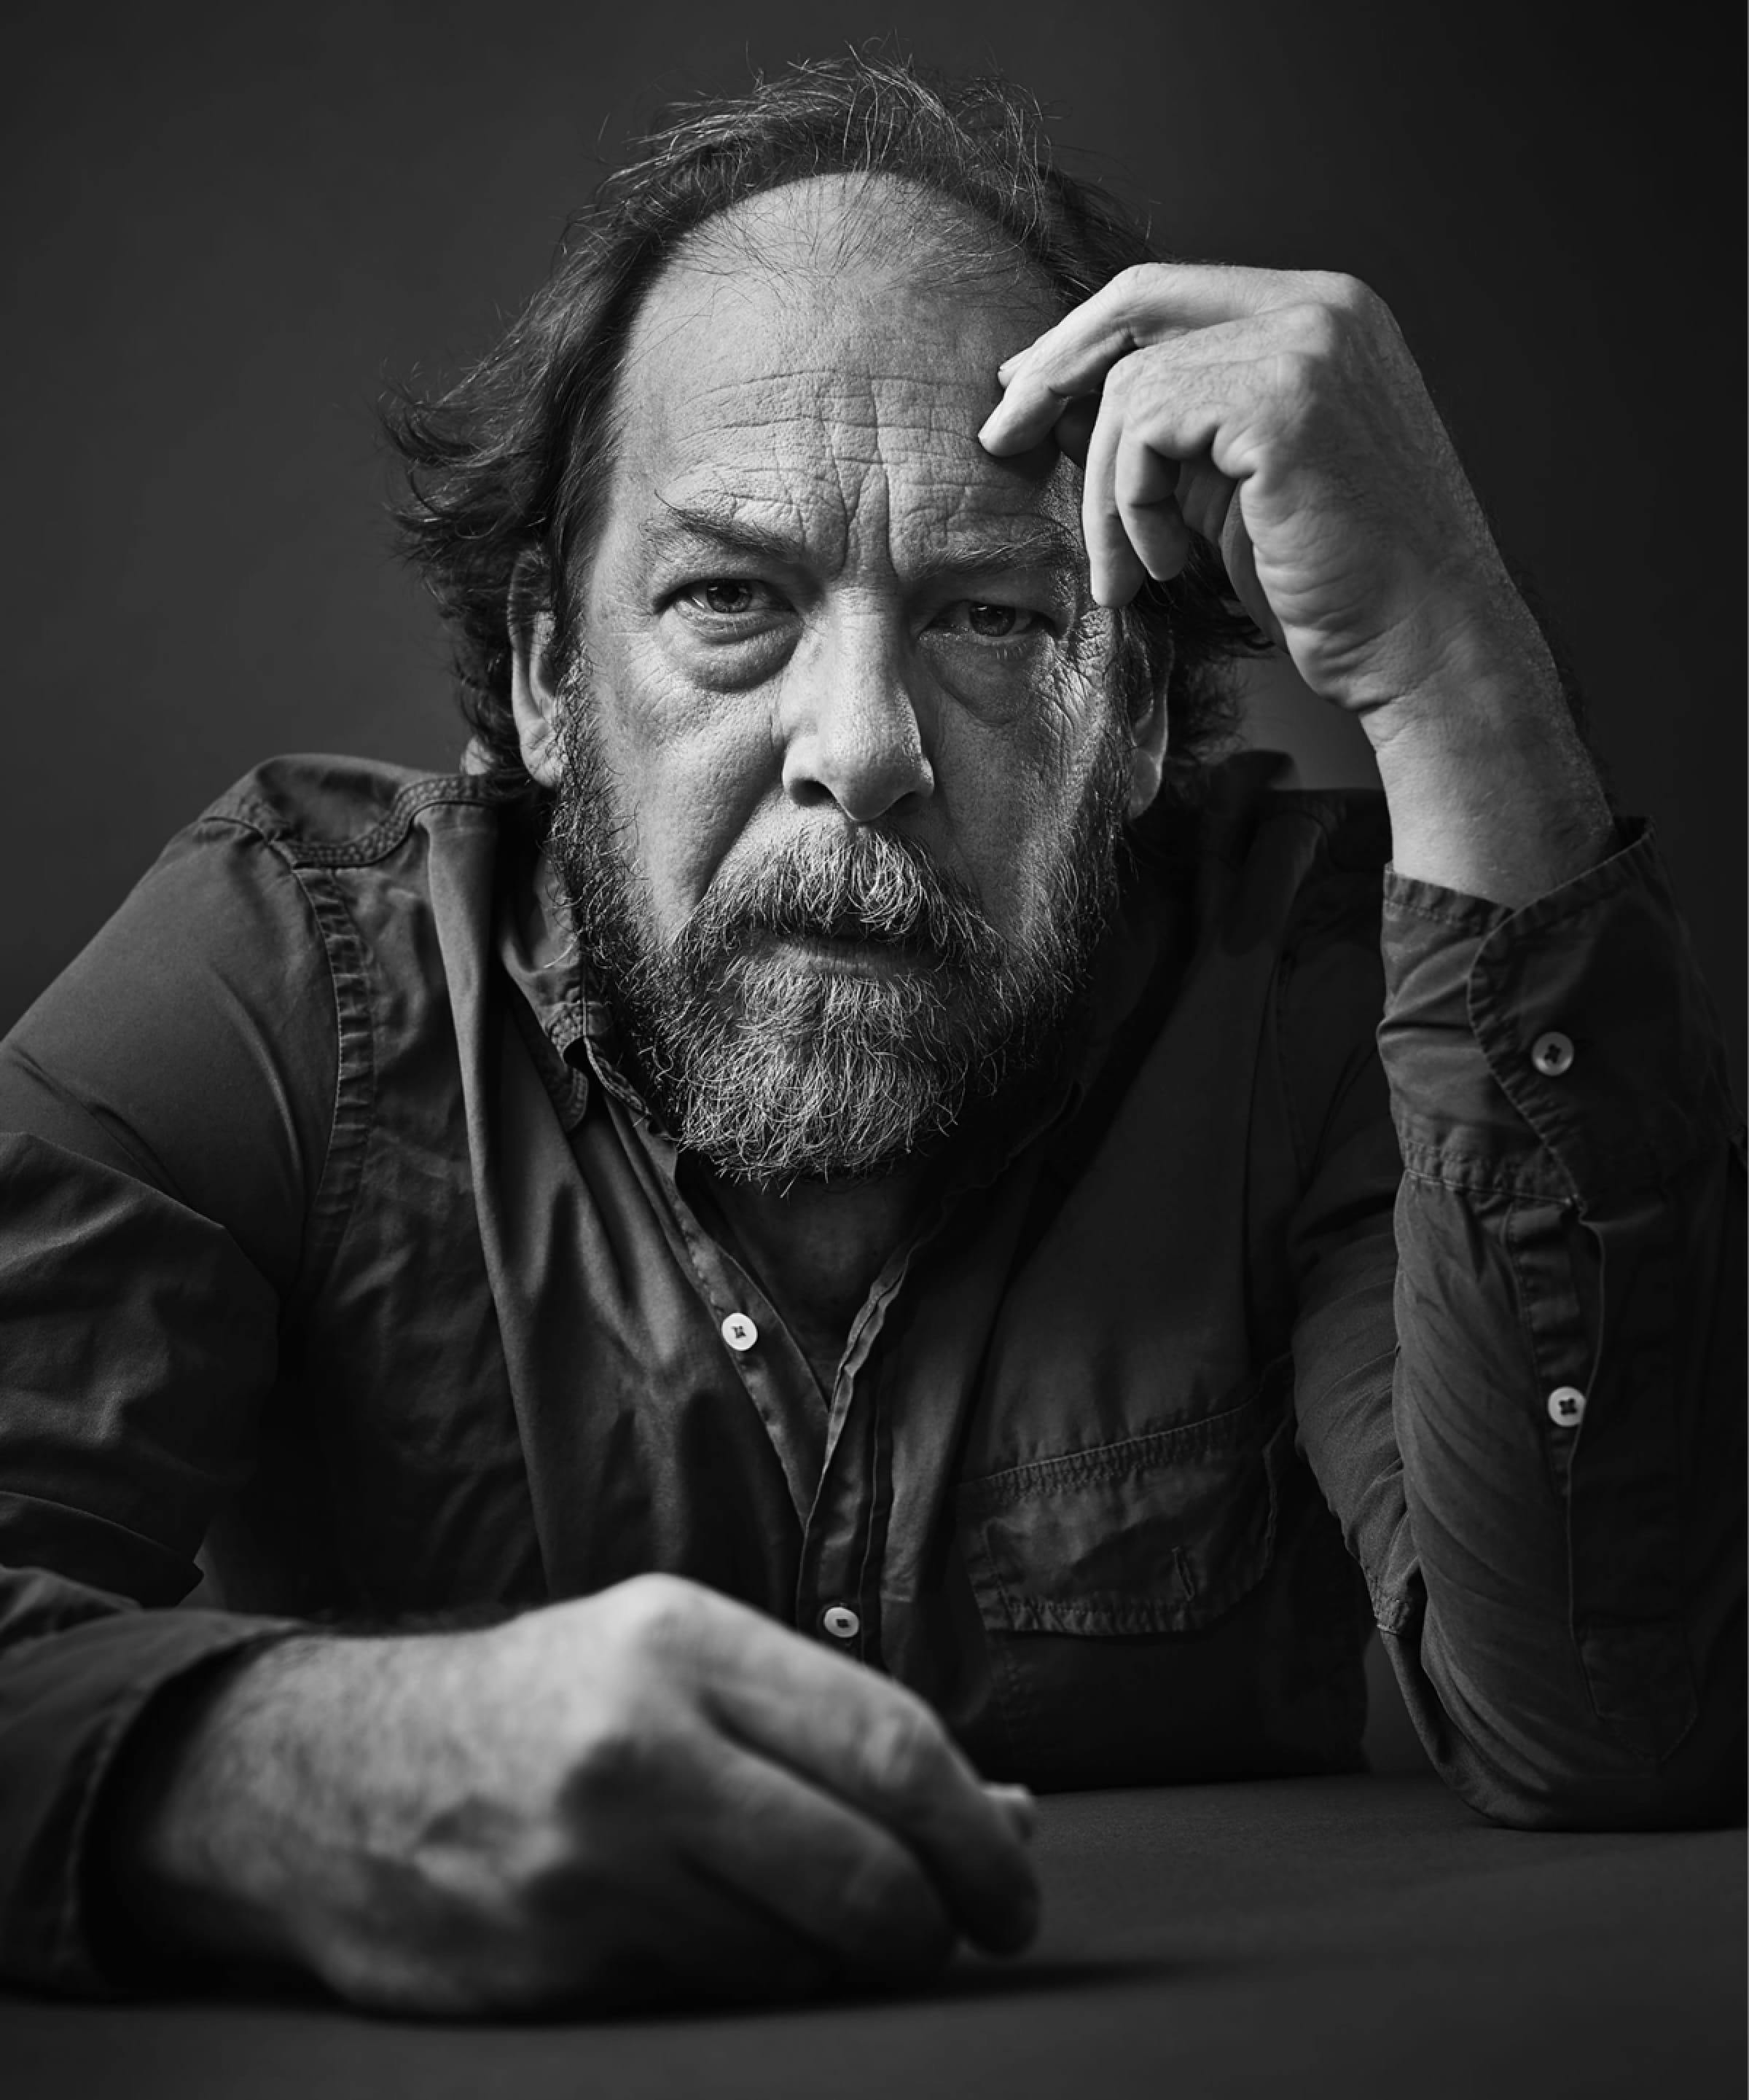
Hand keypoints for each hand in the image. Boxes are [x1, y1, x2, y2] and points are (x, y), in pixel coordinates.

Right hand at [105, 1575, 1039, 2014]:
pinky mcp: (551, 1970)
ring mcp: (587, 1868)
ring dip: (845, 1959)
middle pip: (867, 1872)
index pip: (890, 1744)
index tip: (1017, 1886)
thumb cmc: (544, 1704)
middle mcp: (637, 1745)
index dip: (981, 1833)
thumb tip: (1014, 1819)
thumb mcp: (679, 1660)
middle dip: (940, 1923)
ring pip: (800, 1957)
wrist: (328, 1781)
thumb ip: (836, 1728)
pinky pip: (716, 2002)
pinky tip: (729, 1943)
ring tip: (827, 1924)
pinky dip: (757, 1986)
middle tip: (961, 1934)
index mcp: (681, 1642)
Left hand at [981, 262, 1524, 719]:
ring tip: (1133, 572)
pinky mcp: (1285, 402)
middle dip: (1052, 372)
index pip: (1166, 293)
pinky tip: (1168, 566)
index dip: (1079, 339)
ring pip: (1131, 387)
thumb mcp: (1234, 489)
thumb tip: (1059, 402)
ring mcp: (1308, 347)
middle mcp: (1323, 309)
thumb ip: (1171, 432)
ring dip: (1106, 495)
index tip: (1023, 392)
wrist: (1425, 647)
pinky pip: (1145, 429)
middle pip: (1134, 304)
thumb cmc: (1338, 585)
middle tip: (999, 439)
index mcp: (1322, 316)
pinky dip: (1132, 507)